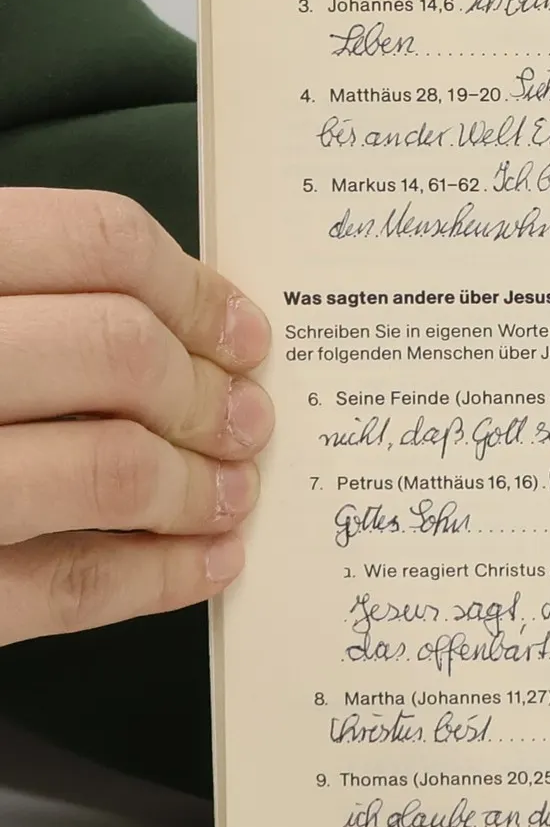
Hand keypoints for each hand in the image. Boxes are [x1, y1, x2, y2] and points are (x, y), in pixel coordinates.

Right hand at [0, 188, 273, 646]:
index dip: (196, 288)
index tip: (246, 334)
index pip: (94, 241)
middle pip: (116, 351)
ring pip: (107, 469)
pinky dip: (159, 577)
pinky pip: (65, 585)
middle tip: (249, 420)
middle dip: (207, 392)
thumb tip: (188, 319)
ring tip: (230, 492)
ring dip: (197, 486)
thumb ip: (23, 293)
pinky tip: (205, 563)